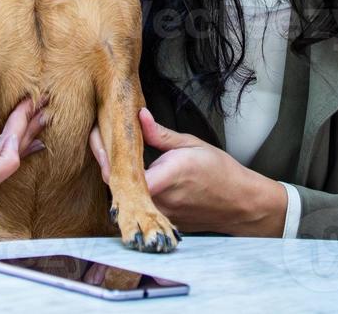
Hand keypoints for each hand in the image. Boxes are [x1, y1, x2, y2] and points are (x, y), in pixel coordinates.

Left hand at [88, 106, 286, 236]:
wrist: (241, 202)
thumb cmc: (220, 171)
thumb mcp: (191, 144)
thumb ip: (159, 134)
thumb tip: (138, 115)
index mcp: (165, 176)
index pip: (121, 172)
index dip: (104, 156)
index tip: (97, 136)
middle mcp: (160, 200)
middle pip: (121, 185)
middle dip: (109, 163)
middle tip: (100, 140)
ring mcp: (162, 214)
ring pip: (130, 196)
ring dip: (120, 178)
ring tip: (112, 153)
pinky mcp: (165, 221)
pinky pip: (143, 205)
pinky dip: (135, 190)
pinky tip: (132, 175)